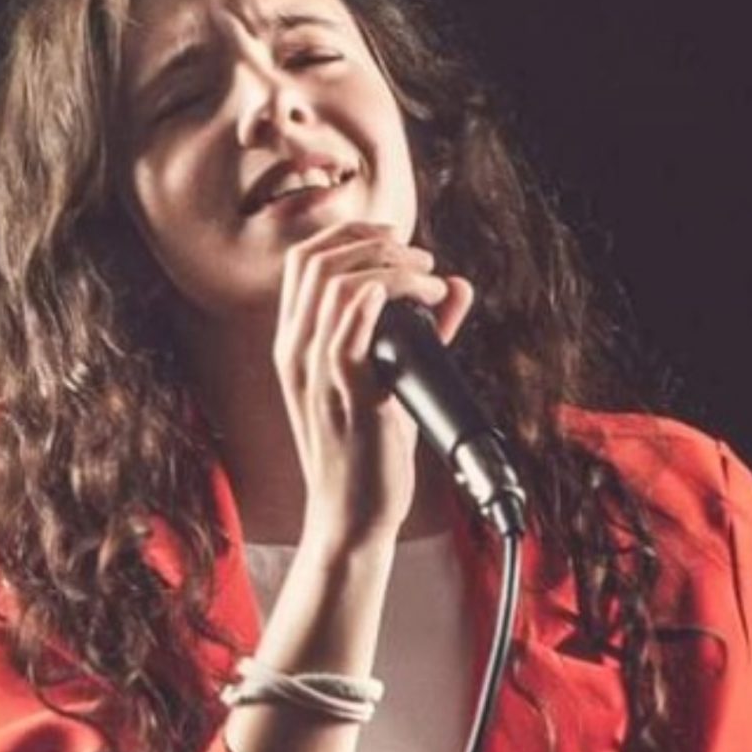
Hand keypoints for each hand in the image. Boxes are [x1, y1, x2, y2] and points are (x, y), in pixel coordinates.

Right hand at [272, 220, 474, 551]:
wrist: (352, 516)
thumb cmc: (368, 453)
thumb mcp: (387, 382)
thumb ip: (421, 333)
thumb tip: (457, 286)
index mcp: (296, 347)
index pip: (303, 262)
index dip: (350, 235)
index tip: (398, 241)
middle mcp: (295, 355)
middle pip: (315, 261)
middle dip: (374, 242)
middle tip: (422, 262)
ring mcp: (316, 376)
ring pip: (336, 285)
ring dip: (393, 268)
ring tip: (431, 284)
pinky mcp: (345, 397)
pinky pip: (348, 331)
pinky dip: (383, 298)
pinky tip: (421, 298)